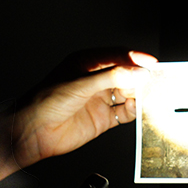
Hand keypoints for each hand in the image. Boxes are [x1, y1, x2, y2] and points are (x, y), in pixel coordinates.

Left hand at [11, 48, 156, 167]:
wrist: (33, 131)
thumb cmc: (46, 101)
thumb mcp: (81, 83)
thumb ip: (112, 77)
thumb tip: (137, 72)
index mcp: (87, 63)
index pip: (117, 56)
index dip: (135, 58)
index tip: (151, 63)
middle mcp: (95, 80)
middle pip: (126, 74)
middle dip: (139, 77)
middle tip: (153, 80)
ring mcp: (99, 99)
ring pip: (128, 93)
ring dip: (138, 94)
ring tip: (147, 96)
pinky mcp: (102, 118)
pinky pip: (125, 112)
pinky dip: (134, 111)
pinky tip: (137, 110)